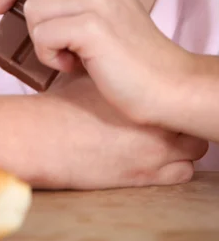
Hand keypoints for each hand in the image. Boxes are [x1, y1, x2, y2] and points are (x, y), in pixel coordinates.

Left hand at [0, 0, 192, 127]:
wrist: (168, 85)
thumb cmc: (128, 59)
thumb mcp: (103, 16)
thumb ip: (72, 1)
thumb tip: (23, 1)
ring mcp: (98, 0)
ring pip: (34, 8)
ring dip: (39, 39)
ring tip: (65, 54)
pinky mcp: (93, 26)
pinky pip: (43, 34)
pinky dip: (49, 55)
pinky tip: (72, 64)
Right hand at [39, 73, 207, 189]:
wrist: (44, 138)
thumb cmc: (62, 107)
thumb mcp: (90, 76)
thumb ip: (113, 73)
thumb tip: (121, 65)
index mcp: (143, 91)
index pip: (178, 90)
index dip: (170, 94)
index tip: (160, 95)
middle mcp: (155, 119)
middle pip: (189, 117)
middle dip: (177, 116)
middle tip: (161, 116)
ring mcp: (154, 150)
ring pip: (194, 146)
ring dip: (180, 142)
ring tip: (158, 138)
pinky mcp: (145, 176)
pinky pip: (183, 172)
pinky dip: (174, 166)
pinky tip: (152, 158)